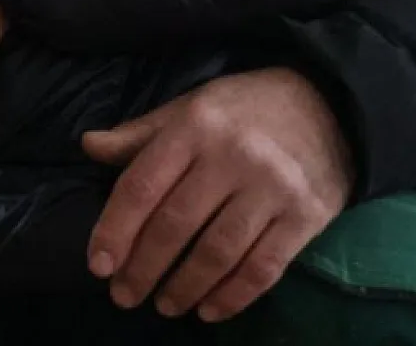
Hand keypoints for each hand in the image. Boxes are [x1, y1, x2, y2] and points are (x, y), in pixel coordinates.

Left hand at [82, 67, 353, 322]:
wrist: (328, 105)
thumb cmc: (242, 110)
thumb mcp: (187, 108)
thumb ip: (139, 135)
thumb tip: (87, 146)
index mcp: (193, 127)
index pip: (142, 186)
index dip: (115, 229)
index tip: (98, 265)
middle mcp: (232, 157)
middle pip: (176, 224)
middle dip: (144, 267)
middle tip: (124, 296)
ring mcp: (273, 188)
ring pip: (218, 251)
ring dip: (185, 287)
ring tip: (165, 305)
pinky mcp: (307, 215)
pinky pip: (264, 267)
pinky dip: (233, 296)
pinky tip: (210, 310)